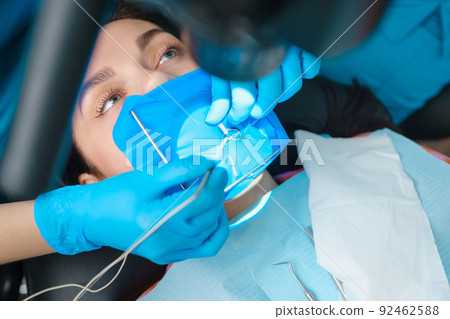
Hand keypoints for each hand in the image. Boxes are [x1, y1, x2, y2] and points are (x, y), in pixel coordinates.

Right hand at [34, 157, 228, 263]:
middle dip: (217, 193)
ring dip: (216, 211)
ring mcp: (169, 252)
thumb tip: (208, 162)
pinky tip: (211, 217)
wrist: (92, 219)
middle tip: (213, 176)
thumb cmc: (115, 195)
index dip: (216, 181)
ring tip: (210, 194)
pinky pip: (203, 248)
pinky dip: (213, 232)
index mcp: (159, 220)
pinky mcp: (168, 256)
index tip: (219, 167)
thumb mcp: (147, 178)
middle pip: (208, 216)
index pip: (202, 200)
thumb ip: (180, 170)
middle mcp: (167, 241)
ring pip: (209, 232)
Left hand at [205, 46, 319, 124]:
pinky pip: (311, 66)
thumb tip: (214, 120)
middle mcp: (265, 51)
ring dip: (283, 93)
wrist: (246, 12)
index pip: (244, 98)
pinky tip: (291, 71)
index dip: (240, 112)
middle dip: (262, 107)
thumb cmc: (233, 44)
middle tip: (256, 110)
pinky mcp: (302, 41)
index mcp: (239, 56)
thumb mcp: (220, 65)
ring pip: (293, 83)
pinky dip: (305, 72)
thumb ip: (220, 93)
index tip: (237, 116)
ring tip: (272, 92)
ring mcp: (286, 45)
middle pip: (271, 93)